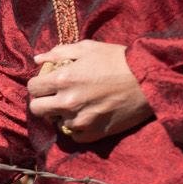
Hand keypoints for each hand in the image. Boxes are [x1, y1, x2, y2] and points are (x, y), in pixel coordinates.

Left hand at [29, 41, 151, 143]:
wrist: (149, 80)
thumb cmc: (118, 59)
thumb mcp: (88, 48)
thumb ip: (59, 52)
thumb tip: (38, 59)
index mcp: (64, 79)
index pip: (32, 88)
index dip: (38, 85)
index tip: (46, 84)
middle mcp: (68, 102)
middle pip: (37, 110)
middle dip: (42, 102)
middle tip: (54, 97)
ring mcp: (81, 120)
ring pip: (57, 123)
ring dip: (63, 115)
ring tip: (77, 105)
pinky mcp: (95, 133)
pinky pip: (75, 135)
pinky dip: (78, 127)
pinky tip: (88, 116)